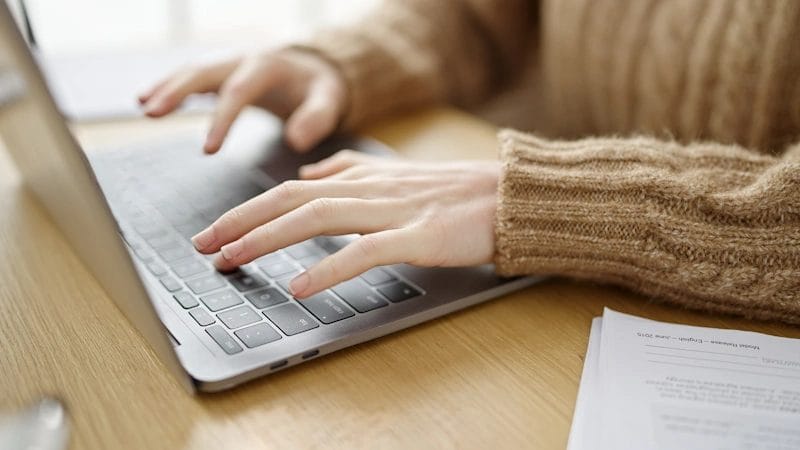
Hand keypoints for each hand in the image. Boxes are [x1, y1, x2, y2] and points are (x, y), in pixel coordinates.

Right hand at [138, 49, 346, 152]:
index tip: (207, 150)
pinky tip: (145, 100)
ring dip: (166, 87)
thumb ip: (317, 118)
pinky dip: (169, 86)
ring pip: (192, 71)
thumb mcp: (330, 101)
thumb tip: (297, 141)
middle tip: (151, 113)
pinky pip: (191, 77)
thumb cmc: (321, 89)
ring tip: (143, 107)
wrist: (315, 70)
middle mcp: (243, 60)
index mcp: (268, 67)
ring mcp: (230, 64)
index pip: (238, 93)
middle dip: (176, 91)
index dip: (221, 120)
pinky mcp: (222, 72)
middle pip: (204, 72)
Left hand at [190, 151, 500, 298]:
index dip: (250, 208)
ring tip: (232, 258)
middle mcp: (371, 189)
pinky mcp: (419, 236)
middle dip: (242, 221)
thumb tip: (311, 170)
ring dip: (269, 238)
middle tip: (203, 245)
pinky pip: (366, 251)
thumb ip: (351, 169)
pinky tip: (301, 286)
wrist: (510, 197)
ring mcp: (394, 211)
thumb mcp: (396, 174)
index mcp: (364, 178)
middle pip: (293, 199)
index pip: (294, 188)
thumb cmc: (457, 194)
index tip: (216, 230)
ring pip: (318, 217)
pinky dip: (329, 267)